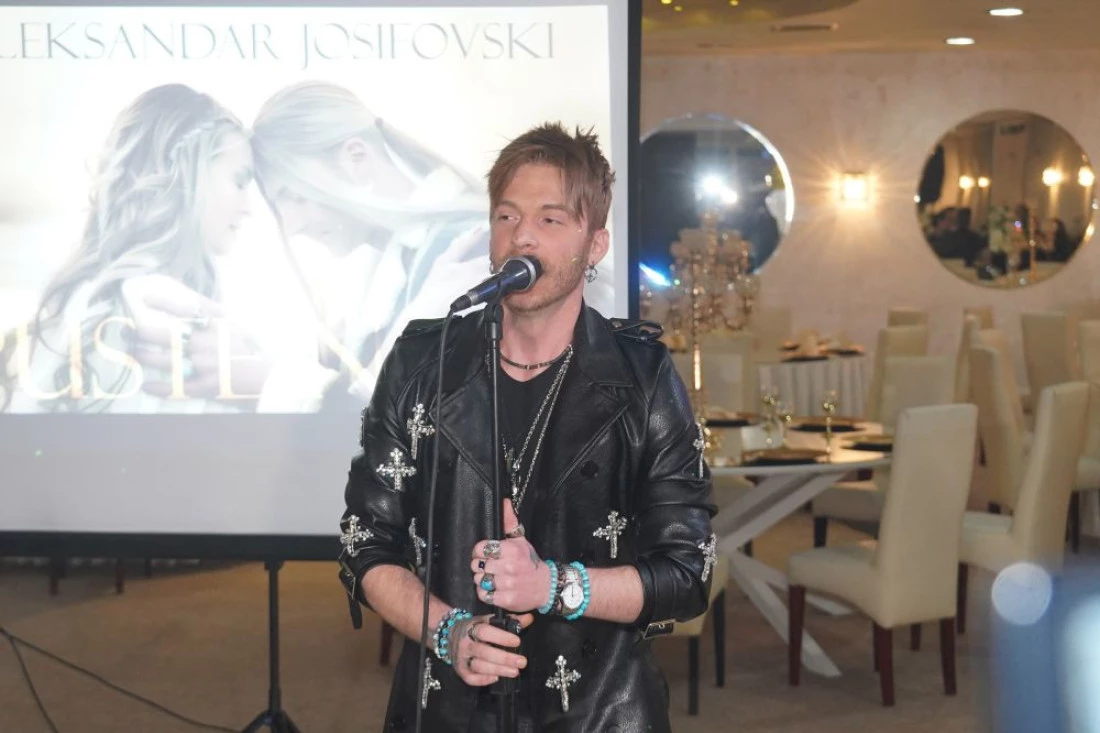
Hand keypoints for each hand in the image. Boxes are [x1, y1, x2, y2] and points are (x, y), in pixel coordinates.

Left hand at [131, 292, 270, 399]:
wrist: (265, 377)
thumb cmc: (248, 348)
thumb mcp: (232, 322)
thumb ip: (209, 309)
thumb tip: (185, 297)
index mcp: (214, 325)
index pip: (182, 309)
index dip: (160, 302)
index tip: (144, 299)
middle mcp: (204, 343)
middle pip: (163, 335)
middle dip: (139, 333)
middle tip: (127, 332)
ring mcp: (202, 366)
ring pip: (162, 361)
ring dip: (143, 357)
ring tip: (134, 354)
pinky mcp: (203, 387)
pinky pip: (173, 387)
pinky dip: (157, 387)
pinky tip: (146, 385)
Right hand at [451, 612, 533, 686]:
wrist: (449, 634)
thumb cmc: (475, 627)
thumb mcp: (489, 620)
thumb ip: (510, 619)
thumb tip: (529, 618)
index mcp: (472, 627)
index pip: (484, 631)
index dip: (501, 637)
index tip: (517, 641)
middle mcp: (465, 643)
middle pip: (484, 652)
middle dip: (504, 658)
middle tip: (522, 662)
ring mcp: (462, 658)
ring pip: (478, 666)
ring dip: (498, 670)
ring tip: (514, 672)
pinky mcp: (460, 670)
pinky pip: (470, 678)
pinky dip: (483, 680)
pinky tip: (497, 678)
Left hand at [470, 499, 550, 612]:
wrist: (545, 586)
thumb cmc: (530, 562)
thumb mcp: (521, 540)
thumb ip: (509, 522)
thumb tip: (504, 501)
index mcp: (511, 550)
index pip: (480, 548)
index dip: (480, 551)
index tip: (485, 554)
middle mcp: (509, 567)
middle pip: (477, 564)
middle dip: (481, 565)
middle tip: (491, 566)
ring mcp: (507, 584)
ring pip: (479, 580)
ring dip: (483, 579)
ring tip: (493, 578)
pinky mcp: (506, 600)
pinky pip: (483, 594)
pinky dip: (486, 592)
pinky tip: (495, 588)